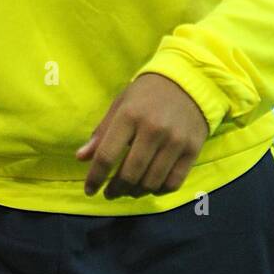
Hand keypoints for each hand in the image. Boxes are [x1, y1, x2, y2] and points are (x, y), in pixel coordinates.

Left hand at [75, 73, 209, 198]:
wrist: (189, 81)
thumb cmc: (147, 93)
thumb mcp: (121, 104)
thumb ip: (102, 132)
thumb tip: (81, 158)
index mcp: (129, 115)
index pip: (107, 156)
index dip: (95, 178)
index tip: (89, 189)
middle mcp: (153, 129)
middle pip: (130, 174)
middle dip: (116, 189)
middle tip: (110, 192)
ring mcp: (175, 141)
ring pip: (151, 182)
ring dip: (135, 192)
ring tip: (128, 190)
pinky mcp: (193, 150)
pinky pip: (173, 182)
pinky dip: (159, 190)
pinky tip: (150, 187)